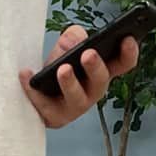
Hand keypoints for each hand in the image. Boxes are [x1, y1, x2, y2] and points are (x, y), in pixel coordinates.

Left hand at [21, 24, 140, 129]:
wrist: (35, 97)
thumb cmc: (56, 71)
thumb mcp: (66, 49)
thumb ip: (72, 38)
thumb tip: (74, 40)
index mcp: (101, 72)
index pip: (122, 64)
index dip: (129, 53)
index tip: (128, 38)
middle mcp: (93, 91)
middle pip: (101, 81)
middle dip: (96, 67)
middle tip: (89, 53)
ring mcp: (75, 107)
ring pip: (76, 97)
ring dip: (70, 82)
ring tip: (63, 68)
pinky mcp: (54, 117)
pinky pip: (44, 105)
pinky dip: (33, 90)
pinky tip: (26, 74)